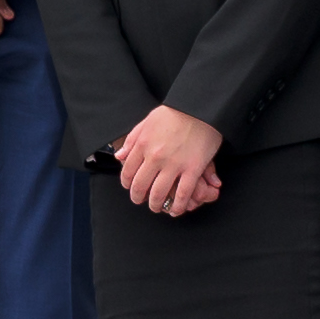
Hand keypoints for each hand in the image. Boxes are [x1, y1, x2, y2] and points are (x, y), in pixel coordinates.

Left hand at [110, 106, 226, 215]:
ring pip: (159, 193)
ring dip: (156, 205)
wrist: (200, 108)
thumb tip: (119, 156)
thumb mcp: (147, 121)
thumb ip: (132, 140)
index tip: (130, 188)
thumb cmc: (175, 112)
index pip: (128, 171)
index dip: (127, 184)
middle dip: (138, 197)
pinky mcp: (193, 169)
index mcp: (143, 145)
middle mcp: (155, 157)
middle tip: (140, 201)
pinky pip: (183, 193)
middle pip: (141, 186)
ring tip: (157, 207)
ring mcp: (174, 164)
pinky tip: (175, 210)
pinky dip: (177, 205)